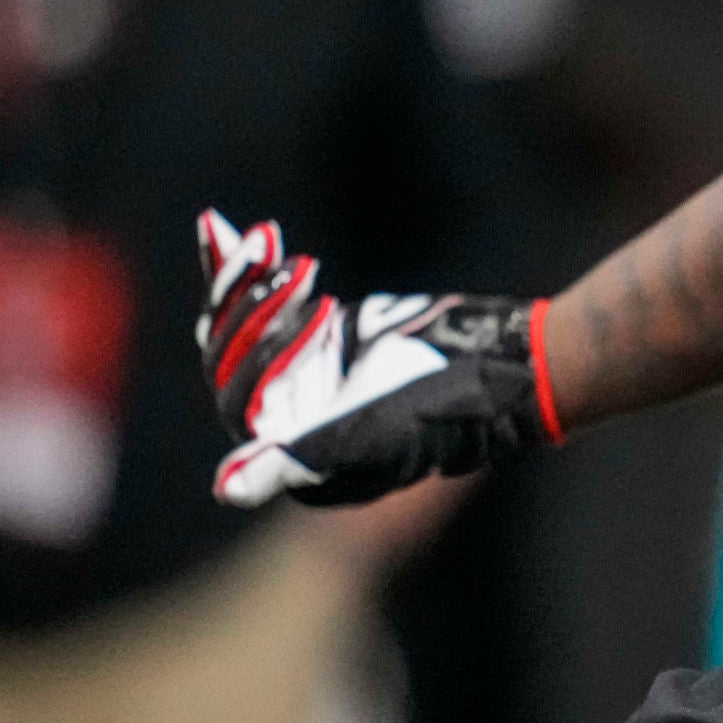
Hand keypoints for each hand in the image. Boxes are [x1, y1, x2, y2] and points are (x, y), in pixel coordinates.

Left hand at [196, 209, 559, 506]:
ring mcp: (303, 383)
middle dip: (252, 305)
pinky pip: (266, 309)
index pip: (241, 398)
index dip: (260, 346)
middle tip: (279, 254)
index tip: (311, 301)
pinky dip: (256, 275)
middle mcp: (291, 425)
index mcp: (296, 459)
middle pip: (232, 359)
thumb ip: (296, 459)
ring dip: (248, 281)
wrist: (498, 362)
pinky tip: (244, 234)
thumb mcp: (368, 432)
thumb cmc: (441, 404)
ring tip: (266, 237)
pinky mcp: (319, 345)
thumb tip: (224, 488)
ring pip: (242, 329)